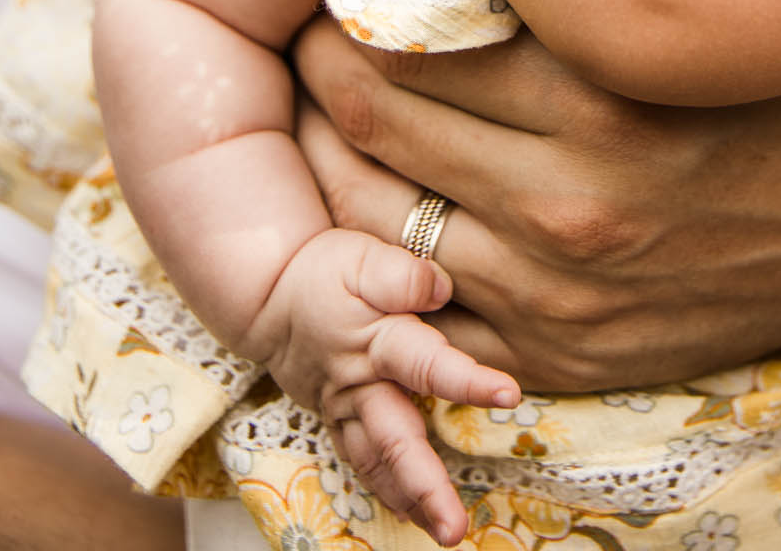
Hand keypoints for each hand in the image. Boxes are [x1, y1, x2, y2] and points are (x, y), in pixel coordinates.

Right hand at [254, 228, 518, 545]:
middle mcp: (363, 386)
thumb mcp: (364, 258)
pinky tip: (411, 513)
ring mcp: (347, 408)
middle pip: (397, 441)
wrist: (271, 292)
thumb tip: (443, 289)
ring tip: (445, 532)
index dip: (469, 380)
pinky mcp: (337, 418)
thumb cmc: (325, 270)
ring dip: (411, 499)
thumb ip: (404, 275)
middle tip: (456, 527)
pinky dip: (385, 489)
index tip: (509, 395)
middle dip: (428, 485)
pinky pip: (361, 462)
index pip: (428, 365)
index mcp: (378, 342)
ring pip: (378, 463)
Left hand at [293, 21, 780, 390]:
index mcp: (602, 90)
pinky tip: (379, 201)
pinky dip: (381, 259)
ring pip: (373, 224)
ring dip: (326, 163)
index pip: (401, 41)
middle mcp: (569, 199)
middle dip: (317, 68)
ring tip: (317, 108)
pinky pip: (426, 308)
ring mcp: (563, 291)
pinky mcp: (568, 354)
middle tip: (304, 22)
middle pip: (370, 125)